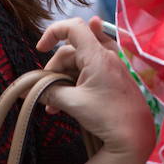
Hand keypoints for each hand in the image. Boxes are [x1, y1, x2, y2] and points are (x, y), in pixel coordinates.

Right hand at [36, 18, 154, 161]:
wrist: (135, 136)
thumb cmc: (108, 117)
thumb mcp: (73, 103)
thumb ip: (49, 92)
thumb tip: (28, 90)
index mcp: (97, 56)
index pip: (74, 27)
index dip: (53, 32)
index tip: (40, 49)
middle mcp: (106, 56)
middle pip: (71, 51)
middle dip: (55, 70)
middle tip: (46, 94)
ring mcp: (111, 66)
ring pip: (78, 63)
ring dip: (64, 80)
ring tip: (54, 105)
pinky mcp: (113, 77)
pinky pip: (89, 71)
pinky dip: (76, 80)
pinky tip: (67, 94)